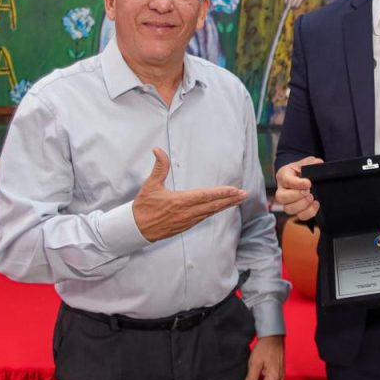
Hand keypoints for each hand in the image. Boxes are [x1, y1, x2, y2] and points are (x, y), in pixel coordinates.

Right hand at [132, 148, 246, 240]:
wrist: (136, 229)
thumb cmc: (143, 206)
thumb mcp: (150, 185)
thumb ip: (159, 167)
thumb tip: (158, 149)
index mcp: (180, 201)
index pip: (205, 196)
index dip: (221, 193)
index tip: (234, 190)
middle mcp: (186, 212)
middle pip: (213, 205)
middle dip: (230, 200)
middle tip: (244, 194)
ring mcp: (187, 221)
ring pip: (210, 212)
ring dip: (224, 206)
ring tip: (237, 200)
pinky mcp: (185, 226)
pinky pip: (203, 218)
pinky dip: (214, 212)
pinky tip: (220, 208)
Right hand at [274, 156, 322, 219]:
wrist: (307, 178)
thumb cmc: (304, 169)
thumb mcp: (308, 162)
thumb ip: (312, 162)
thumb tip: (318, 165)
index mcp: (284, 175)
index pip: (286, 180)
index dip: (297, 183)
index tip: (308, 183)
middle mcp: (282, 190)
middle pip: (281, 197)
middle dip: (296, 196)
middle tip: (308, 192)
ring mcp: (288, 202)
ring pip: (288, 209)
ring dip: (302, 205)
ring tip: (312, 198)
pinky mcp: (296, 210)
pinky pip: (300, 216)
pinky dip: (309, 212)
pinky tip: (316, 204)